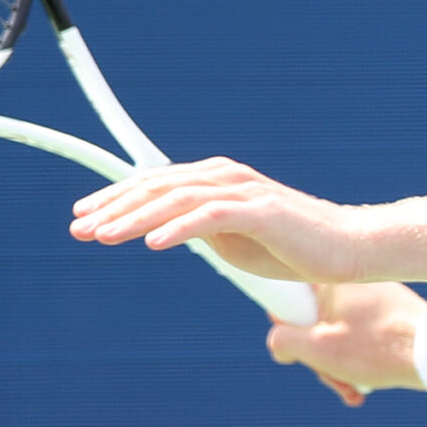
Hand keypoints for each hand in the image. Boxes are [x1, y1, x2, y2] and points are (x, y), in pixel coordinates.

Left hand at [70, 158, 359, 283]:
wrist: (348, 250)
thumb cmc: (294, 247)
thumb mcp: (234, 238)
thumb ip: (200, 227)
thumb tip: (161, 230)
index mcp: (216, 180)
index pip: (155, 184)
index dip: (115, 199)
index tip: (81, 217)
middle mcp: (226, 177)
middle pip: (157, 187)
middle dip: (113, 207)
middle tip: (78, 229)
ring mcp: (244, 191)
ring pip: (177, 199)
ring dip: (135, 219)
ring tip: (103, 237)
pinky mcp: (262, 211)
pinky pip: (211, 217)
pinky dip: (178, 228)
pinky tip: (151, 244)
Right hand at [266, 282, 426, 407]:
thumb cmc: (378, 347)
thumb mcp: (320, 349)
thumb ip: (286, 341)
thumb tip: (278, 344)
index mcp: (329, 280)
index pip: (289, 293)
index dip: (285, 324)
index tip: (293, 345)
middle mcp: (351, 281)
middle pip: (315, 319)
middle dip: (318, 356)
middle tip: (329, 378)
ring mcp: (374, 296)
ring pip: (340, 332)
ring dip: (339, 365)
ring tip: (352, 390)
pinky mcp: (391, 312)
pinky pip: (363, 335)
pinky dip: (360, 360)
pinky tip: (365, 385)